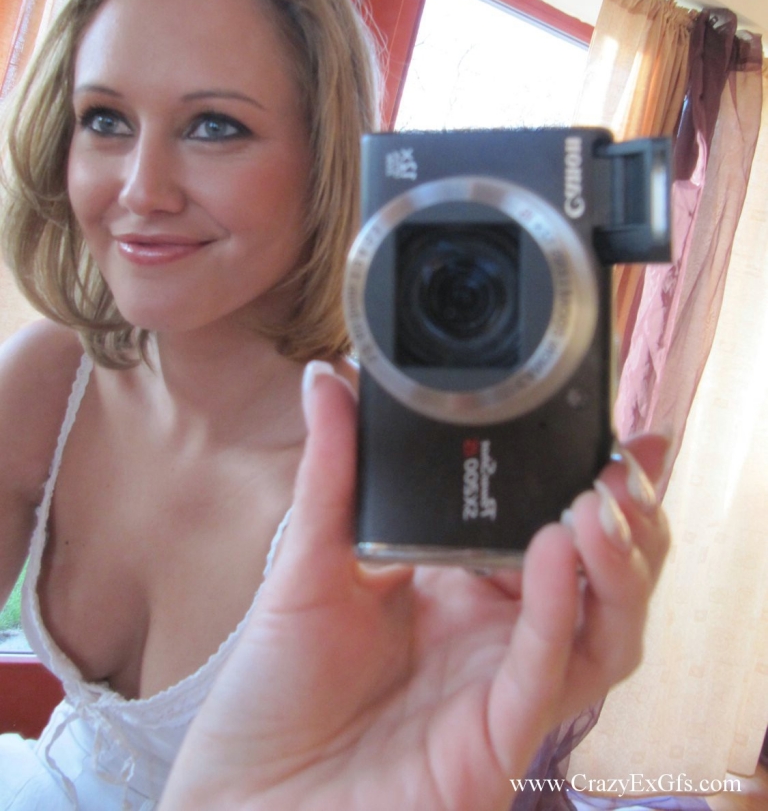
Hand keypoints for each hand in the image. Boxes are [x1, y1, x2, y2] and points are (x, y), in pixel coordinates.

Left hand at [160, 365, 669, 810]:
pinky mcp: (496, 734)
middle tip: (621, 464)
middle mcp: (497, 633)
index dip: (589, 480)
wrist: (246, 788)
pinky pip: (548, 668)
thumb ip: (333, 467)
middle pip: (600, 576)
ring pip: (605, 627)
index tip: (610, 428)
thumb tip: (328, 377)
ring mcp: (504, 684)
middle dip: (627, 518)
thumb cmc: (276, 687)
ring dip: (618, 562)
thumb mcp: (309, 559)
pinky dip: (562, 606)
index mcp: (463, 585)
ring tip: (599, 498)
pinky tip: (558, 546)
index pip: (550, 524)